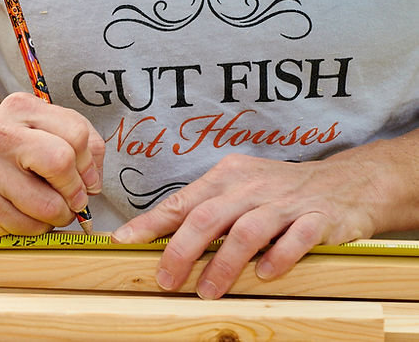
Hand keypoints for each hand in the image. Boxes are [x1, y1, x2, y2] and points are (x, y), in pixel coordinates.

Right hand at [0, 92, 104, 235]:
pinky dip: (39, 228)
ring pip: (49, 206)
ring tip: (51, 207)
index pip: (76, 134)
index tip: (86, 177)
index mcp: (20, 108)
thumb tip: (93, 181)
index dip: (90, 164)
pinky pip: (30, 228)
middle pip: (60, 163)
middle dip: (77, 190)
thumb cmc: (19, 153)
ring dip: (61, 215)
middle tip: (75, 198)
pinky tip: (28, 215)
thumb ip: (84, 144)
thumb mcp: (49, 131)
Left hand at [111, 152, 387, 298]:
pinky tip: (265, 275)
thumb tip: (159, 238)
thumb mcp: (237, 189)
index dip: (150, 223)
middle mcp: (251, 186)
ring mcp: (285, 202)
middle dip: (181, 251)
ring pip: (247, 231)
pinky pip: (295, 238)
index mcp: (226, 177)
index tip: (123, 241)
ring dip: (224, 263)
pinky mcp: (318, 218)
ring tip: (208, 292)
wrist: (345, 181)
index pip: (181, 201)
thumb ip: (204, 210)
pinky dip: (279, 257)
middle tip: (166, 281)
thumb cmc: (277, 191)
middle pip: (208, 217)